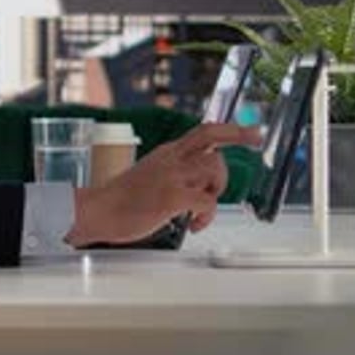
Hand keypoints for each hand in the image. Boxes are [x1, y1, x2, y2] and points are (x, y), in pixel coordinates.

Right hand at [67, 122, 260, 246]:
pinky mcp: (172, 196)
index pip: (203, 132)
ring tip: (202, 205)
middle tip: (256, 143)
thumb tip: (199, 182)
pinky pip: (207, 201)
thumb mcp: (152, 174)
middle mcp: (172, 158)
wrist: (98, 210)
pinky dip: (207, 215)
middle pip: (212, 137)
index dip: (230, 130)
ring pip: (214, 168)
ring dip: (218, 188)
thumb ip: (175, 173)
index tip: (251, 131)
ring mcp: (172, 175)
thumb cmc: (123, 200)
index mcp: (168, 153)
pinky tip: (195, 224)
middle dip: (238, 137)